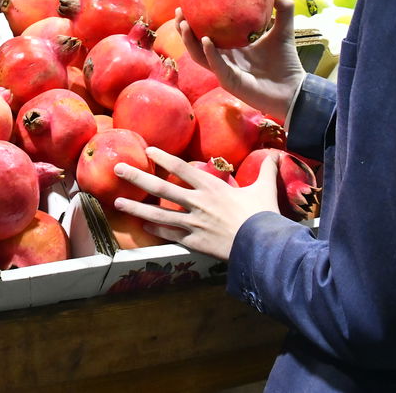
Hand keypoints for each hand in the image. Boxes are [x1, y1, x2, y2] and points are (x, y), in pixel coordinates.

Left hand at [113, 147, 280, 258]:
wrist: (262, 245)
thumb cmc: (263, 215)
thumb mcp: (265, 189)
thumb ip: (267, 171)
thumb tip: (278, 154)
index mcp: (212, 187)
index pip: (181, 168)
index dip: (164, 158)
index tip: (148, 151)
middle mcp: (197, 203)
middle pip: (161, 188)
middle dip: (137, 177)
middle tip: (117, 169)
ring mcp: (193, 223)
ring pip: (159, 214)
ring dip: (136, 207)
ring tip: (117, 202)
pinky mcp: (194, 242)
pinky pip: (171, 235)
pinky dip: (156, 230)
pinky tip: (142, 225)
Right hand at [178, 0, 304, 121]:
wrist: (294, 89)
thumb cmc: (286, 62)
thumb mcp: (283, 30)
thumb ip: (283, 8)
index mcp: (231, 48)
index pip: (205, 33)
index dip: (194, 20)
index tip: (187, 2)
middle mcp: (223, 59)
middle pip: (195, 44)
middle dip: (183, 28)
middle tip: (179, 11)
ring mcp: (224, 71)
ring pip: (199, 56)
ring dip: (189, 40)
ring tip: (184, 24)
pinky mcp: (230, 82)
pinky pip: (216, 66)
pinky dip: (210, 53)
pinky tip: (206, 40)